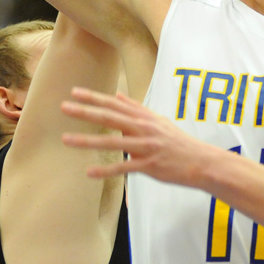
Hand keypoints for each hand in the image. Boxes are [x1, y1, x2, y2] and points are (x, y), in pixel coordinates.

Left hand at [61, 86, 223, 186]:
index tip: (74, 91)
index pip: (115, 103)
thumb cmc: (177, 141)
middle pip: (110, 117)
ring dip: (87, 140)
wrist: (200, 161)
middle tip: (63, 107)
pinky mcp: (149, 166)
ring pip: (113, 142)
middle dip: (85, 112)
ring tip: (66, 139)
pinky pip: (124, 168)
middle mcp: (143, 128)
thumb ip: (136, 108)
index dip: (94, 97)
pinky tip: (89, 172)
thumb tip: (118, 94)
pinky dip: (106, 170)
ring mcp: (146, 147)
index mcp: (144, 117)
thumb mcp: (158, 120)